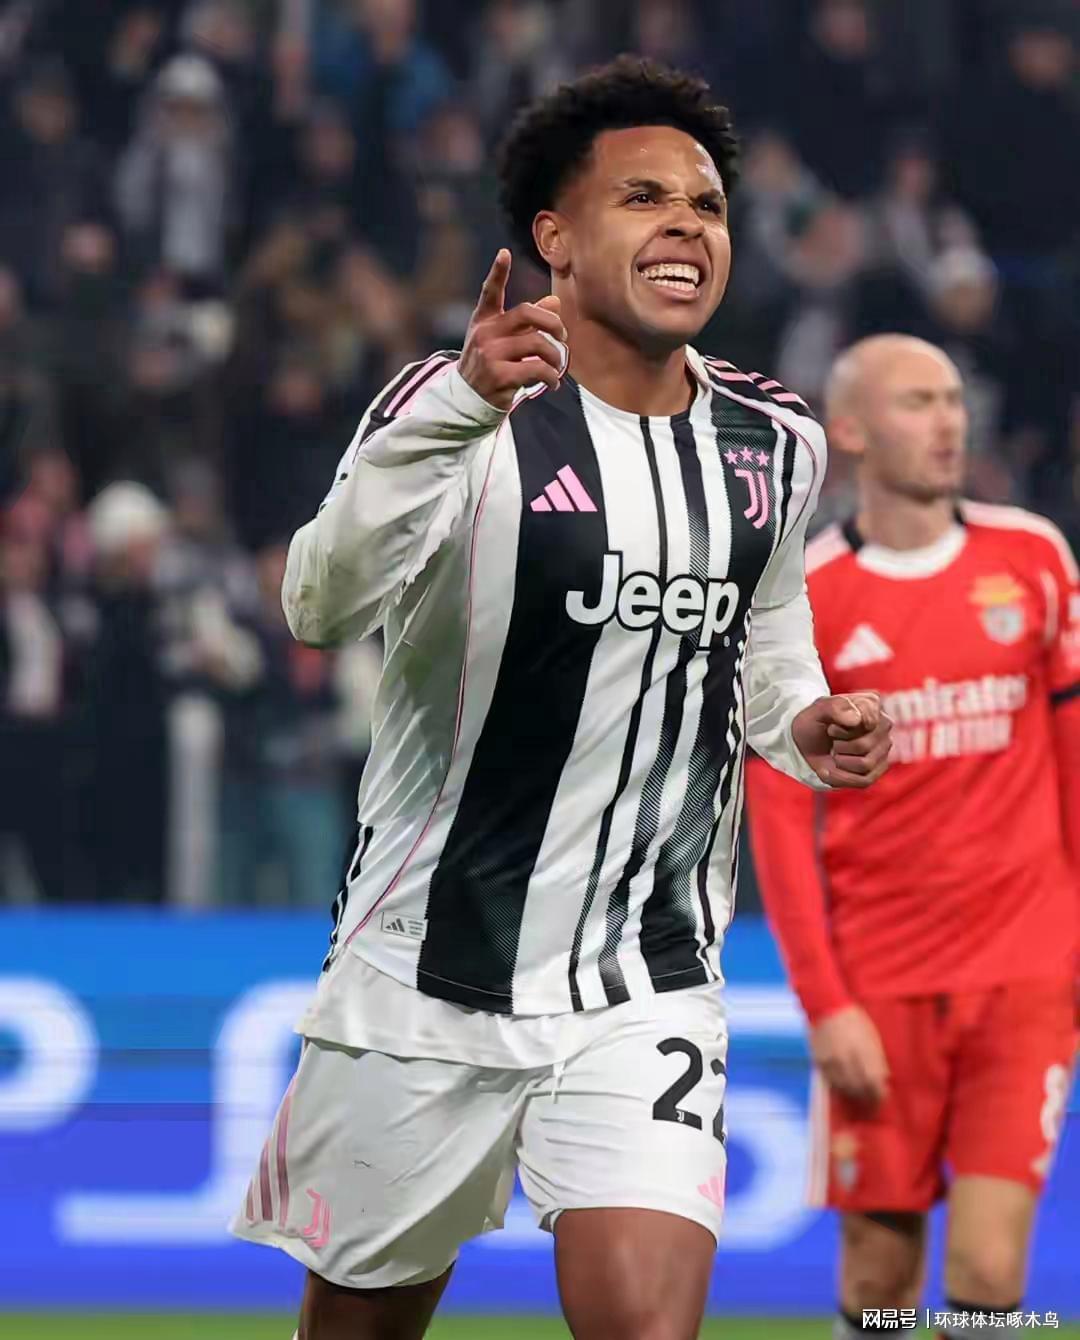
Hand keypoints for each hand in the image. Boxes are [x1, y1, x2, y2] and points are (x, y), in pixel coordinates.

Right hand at [459, 249, 567, 410]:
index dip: (498, 272)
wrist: (469, 399)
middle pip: (526, 314)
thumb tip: (554, 302)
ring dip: (555, 356)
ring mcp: (490, 354)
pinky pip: (537, 369)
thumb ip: (527, 323)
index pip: (490, 292)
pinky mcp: (499, 375)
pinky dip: (551, 377)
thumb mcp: (502, 340)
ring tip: (556, 366)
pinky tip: (552, 383)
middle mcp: (485, 334)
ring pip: (537, 343)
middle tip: (563, 337)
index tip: (505, 253)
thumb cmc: (491, 364)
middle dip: (552, 323)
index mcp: (484, 321)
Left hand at [792, 690, 891, 788]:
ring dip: (840, 761)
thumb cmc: (815, 721)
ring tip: (833, 752)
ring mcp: (882, 750)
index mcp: (871, 705)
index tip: (830, 727)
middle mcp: (882, 727)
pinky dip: (839, 778)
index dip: (841, 729)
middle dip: (839, 746)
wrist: (805, 741)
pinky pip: (863, 782)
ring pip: (865, 765)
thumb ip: (836, 707)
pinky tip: (826, 770)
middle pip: (864, 746)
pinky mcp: (875, 771)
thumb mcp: (817, 709)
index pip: (867, 722)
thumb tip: (857, 720)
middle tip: (831, 740)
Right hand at [811, 1004, 889, 1105]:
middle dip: (867, 1097)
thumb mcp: (872, 1037)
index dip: (879, 1095)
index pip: (875, 1085)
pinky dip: (838, 1085)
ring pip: (844, 1088)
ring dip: (852, 1093)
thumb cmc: (854, 1020)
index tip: (881, 1096)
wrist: (827, 1007)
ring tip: (857, 1094)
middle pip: (859, 1089)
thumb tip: (882, 1078)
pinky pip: (830, 1081)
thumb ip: (878, 1059)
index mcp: (865, 1054)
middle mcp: (848, 1061)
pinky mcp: (819, 1062)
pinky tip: (843, 1084)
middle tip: (870, 1100)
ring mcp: (832, 1063)